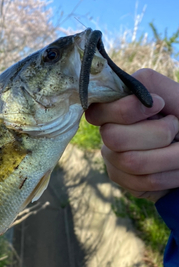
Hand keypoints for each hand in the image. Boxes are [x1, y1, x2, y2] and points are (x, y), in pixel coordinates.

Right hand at [85, 69, 178, 201]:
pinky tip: (177, 169)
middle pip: (113, 137)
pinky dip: (170, 176)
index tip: (159, 105)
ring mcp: (112, 158)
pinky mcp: (123, 180)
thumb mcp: (172, 95)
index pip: (96, 112)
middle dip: (157, 133)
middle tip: (177, 128)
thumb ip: (148, 85)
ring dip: (170, 157)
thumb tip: (139, 100)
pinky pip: (142, 182)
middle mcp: (108, 132)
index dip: (125, 110)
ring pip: (132, 162)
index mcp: (116, 108)